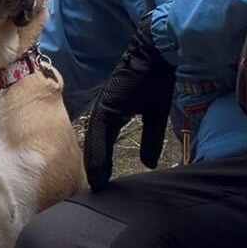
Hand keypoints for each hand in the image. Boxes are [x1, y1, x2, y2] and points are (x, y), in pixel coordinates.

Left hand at [83, 16, 175, 189]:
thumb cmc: (156, 79)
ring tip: (91, 188)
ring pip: (92, 143)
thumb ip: (152, 140)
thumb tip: (149, 164)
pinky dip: (98, 152)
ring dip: (91, 166)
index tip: (98, 187)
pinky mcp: (108, 105)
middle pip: (92, 147)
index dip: (99, 165)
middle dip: (91, 170)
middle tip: (89, 195)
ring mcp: (103, 109)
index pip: (100, 146)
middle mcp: (103, 113)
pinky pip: (99, 133)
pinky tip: (96, 170)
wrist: (157, 52)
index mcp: (112, 115)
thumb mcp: (155, 116)